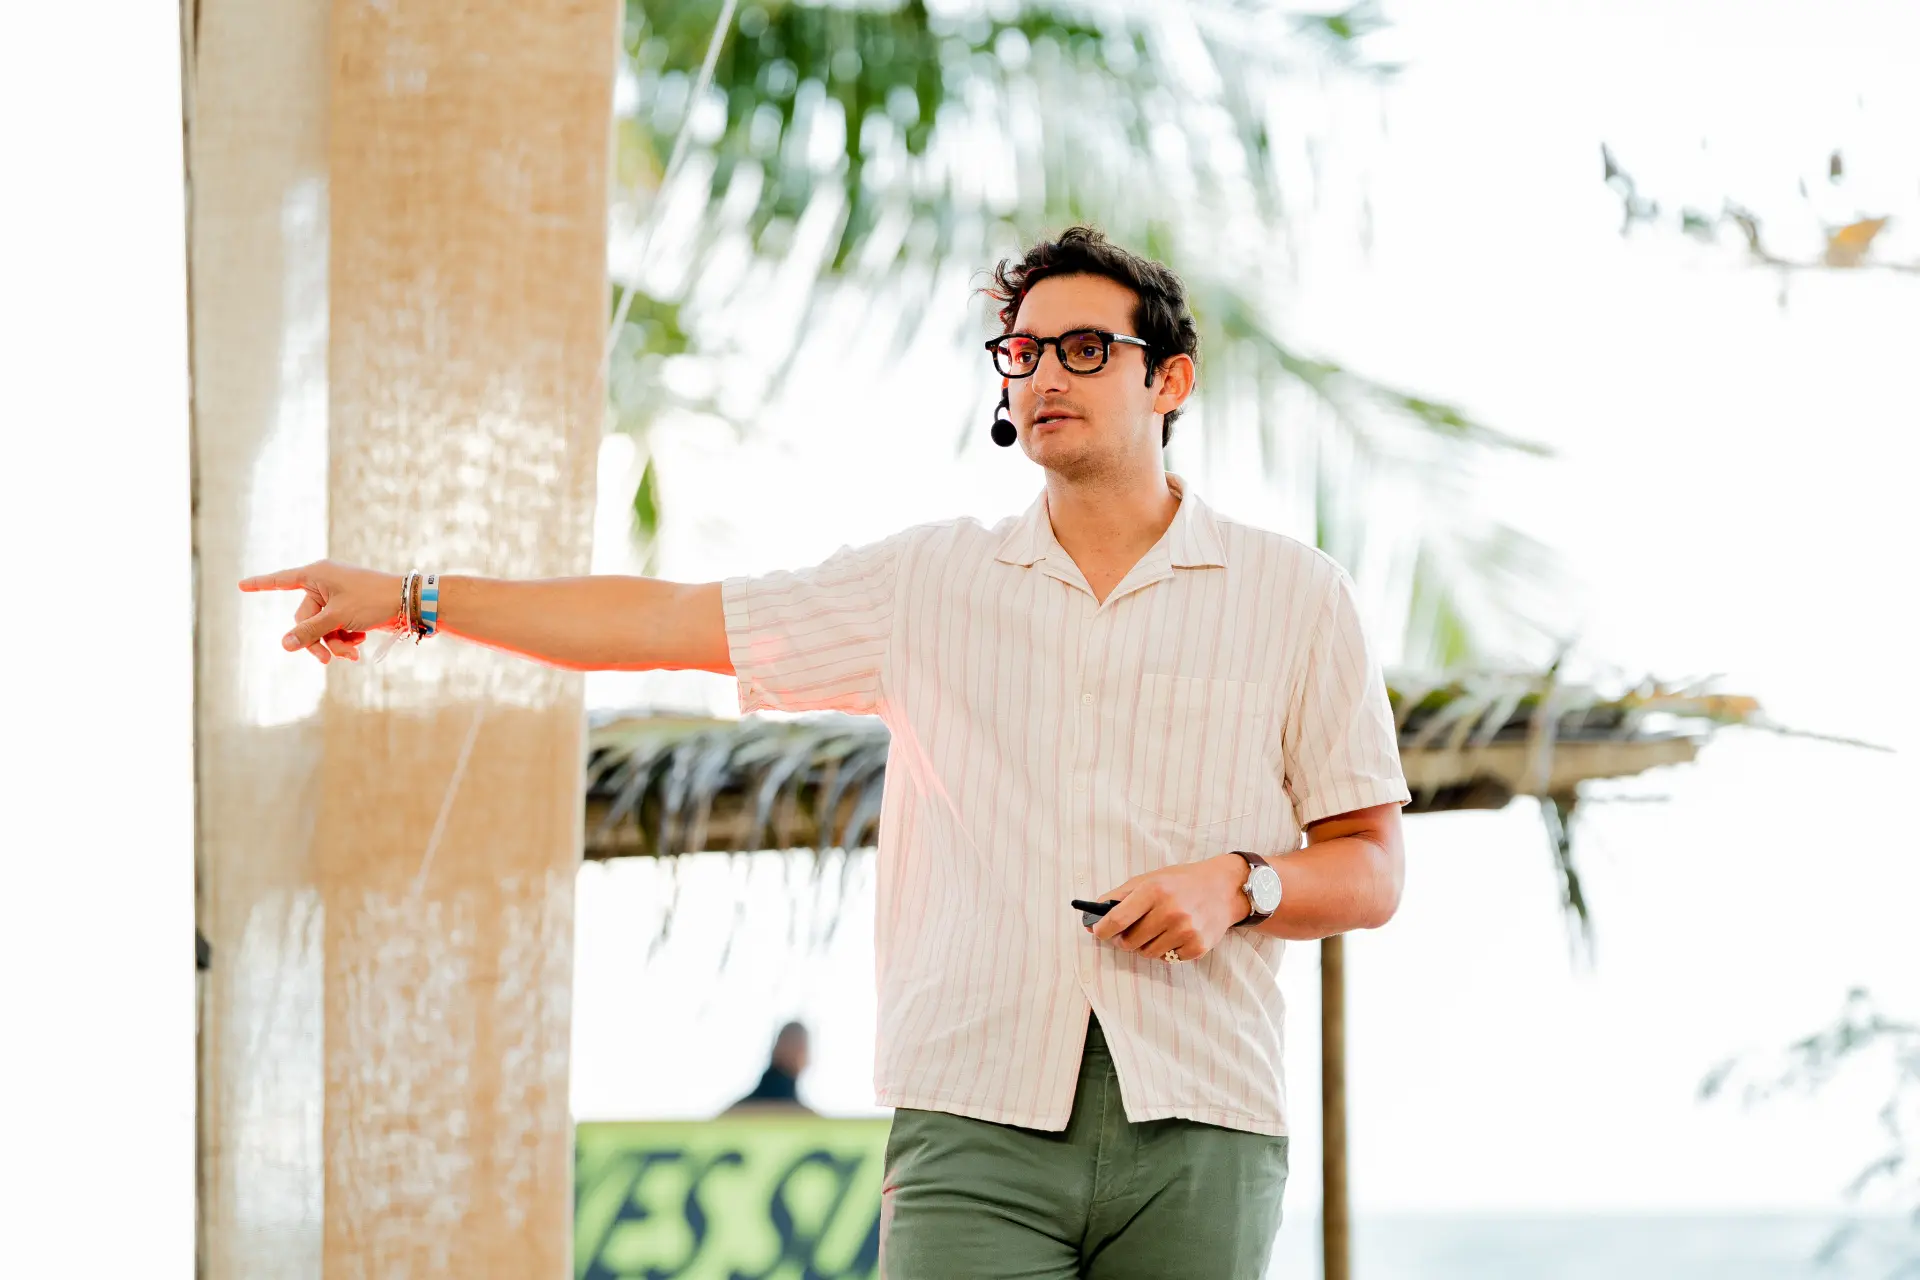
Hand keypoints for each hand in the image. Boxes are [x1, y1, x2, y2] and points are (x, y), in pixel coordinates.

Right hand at [237, 560, 402, 664]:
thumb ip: (308, 631)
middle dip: (317, 640)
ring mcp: (338, 598)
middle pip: (304, 619)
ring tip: (351, 653)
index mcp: (317, 575)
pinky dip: (345, 640)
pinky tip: (360, 644)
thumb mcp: (336, 618)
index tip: (240, 585)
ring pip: (322, 629)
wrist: (410, 603)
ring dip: (334, 644)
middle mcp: (325, 584)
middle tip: (328, 660)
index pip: (281, 581)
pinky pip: (337, 629)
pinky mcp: (351, 611)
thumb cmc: (373, 601)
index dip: (261, 584)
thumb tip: (284, 644)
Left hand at [1088, 854, 1247, 962]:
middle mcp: (1170, 911)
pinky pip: (1168, 959)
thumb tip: (1090, 922)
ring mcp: (1185, 931)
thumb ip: (1118, 897)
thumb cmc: (1180, 882)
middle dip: (1125, 939)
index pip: (1117, 919)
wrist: (1223, 888)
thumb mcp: (1149, 879)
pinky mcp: (1197, 947)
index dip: (1102, 930)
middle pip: (1129, 942)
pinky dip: (1167, 950)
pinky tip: (1176, 934)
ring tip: (1158, 929)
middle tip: (1132, 930)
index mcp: (1154, 891)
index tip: (1098, 932)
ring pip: (1147, 953)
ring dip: (1146, 945)